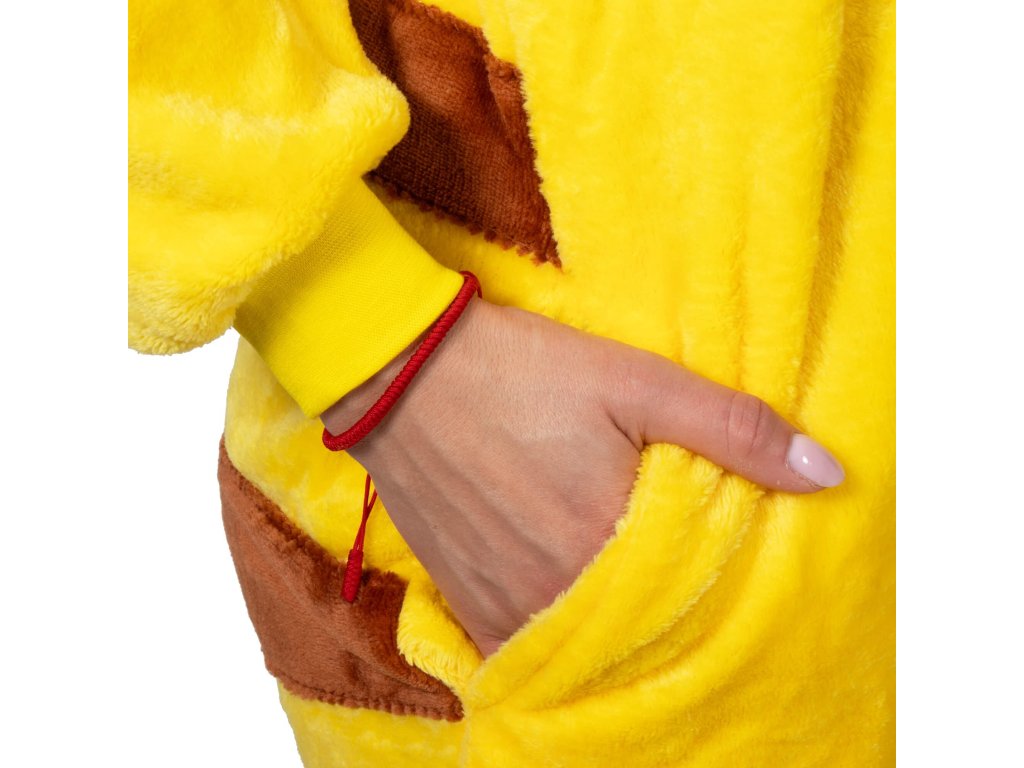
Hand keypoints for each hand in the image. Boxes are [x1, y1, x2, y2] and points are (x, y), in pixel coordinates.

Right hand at [322, 298, 843, 656]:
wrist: (400, 371)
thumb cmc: (518, 371)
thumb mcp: (634, 380)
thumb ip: (732, 429)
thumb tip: (827, 474)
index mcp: (609, 541)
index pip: (697, 598)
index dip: (722, 584)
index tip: (730, 564)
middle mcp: (558, 590)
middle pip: (642, 630)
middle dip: (670, 611)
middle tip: (677, 574)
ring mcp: (505, 602)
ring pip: (583, 648)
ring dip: (614, 629)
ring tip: (629, 593)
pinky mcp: (465, 598)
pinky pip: (522, 650)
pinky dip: (554, 640)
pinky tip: (569, 608)